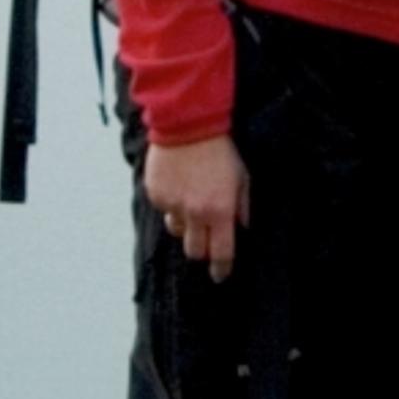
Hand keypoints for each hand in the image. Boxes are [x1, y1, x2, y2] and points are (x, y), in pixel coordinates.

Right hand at [145, 135, 250, 280]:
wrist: (187, 123)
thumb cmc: (219, 149)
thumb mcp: (241, 177)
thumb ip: (242, 206)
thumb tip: (242, 225)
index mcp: (219, 210)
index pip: (221, 252)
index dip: (221, 268)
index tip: (220, 275)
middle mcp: (194, 213)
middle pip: (195, 250)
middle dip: (202, 249)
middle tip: (207, 239)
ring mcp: (172, 205)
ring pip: (177, 230)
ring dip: (185, 224)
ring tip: (192, 202)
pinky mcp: (156, 194)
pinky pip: (165, 209)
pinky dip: (172, 203)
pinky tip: (179, 183)